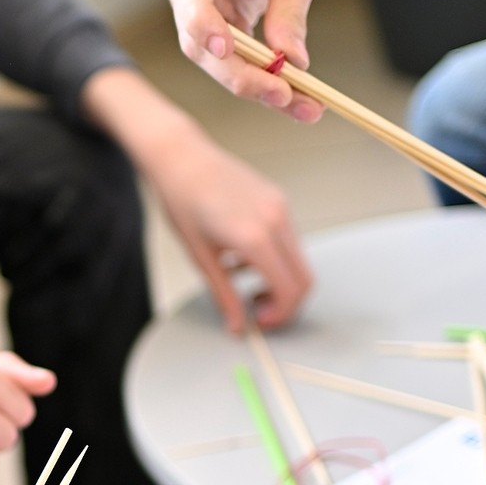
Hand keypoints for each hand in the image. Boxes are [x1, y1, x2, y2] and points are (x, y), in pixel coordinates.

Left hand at [143, 135, 311, 330]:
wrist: (182, 158)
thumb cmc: (183, 202)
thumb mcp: (201, 258)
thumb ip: (224, 296)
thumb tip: (236, 326)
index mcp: (254, 238)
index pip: (289, 290)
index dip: (280, 314)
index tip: (260, 322)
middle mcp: (275, 220)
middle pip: (304, 278)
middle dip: (286, 302)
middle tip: (258, 310)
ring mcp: (281, 207)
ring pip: (298, 259)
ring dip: (279, 280)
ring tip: (242, 281)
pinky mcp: (279, 199)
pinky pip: (288, 239)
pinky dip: (274, 258)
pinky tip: (242, 258)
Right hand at [161, 0, 336, 120]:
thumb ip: (291, 8)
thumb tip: (292, 59)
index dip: (200, 18)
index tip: (225, 49)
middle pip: (196, 33)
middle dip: (239, 71)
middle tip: (284, 94)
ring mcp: (188, 4)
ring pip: (209, 58)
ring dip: (253, 85)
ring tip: (303, 105)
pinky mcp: (202, 29)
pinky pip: (225, 63)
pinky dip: (259, 81)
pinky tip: (292, 98)